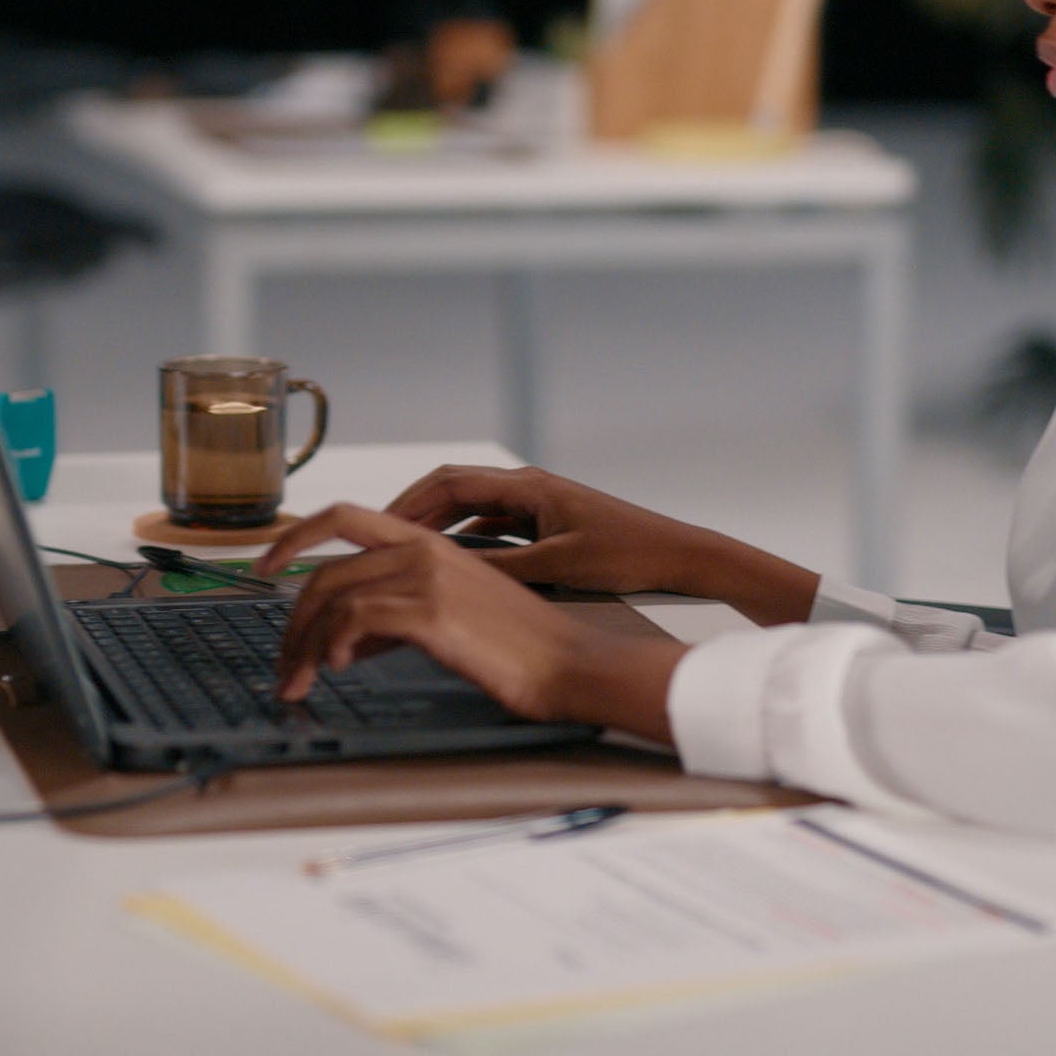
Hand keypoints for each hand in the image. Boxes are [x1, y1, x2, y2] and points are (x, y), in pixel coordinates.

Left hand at [261, 503, 682, 740]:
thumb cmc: (517, 647)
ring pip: (333, 597)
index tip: (264, 566)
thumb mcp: (451, 619)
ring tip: (300, 681)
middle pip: (325, 569)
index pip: (342, 518)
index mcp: (428, 542)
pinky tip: (338, 667)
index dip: (294, 537)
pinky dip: (334, 645)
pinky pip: (356, 620)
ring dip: (305, 645)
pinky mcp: (432, 612)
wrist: (569, 663)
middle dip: (293, 620)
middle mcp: (423, 549)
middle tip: (283, 661)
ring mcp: (427, 577)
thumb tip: (347, 641)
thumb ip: (396, 617)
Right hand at [348, 463, 821, 624]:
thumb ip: (503, 567)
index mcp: (528, 486)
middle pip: (453, 493)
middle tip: (372, 541)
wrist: (682, 555)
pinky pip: (494, 530)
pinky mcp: (550, 528)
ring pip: (472, 513)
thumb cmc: (630, 553)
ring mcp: (539, 507)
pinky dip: (465, 544)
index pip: (449, 484)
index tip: (373, 524)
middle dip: (411, 514)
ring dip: (437, 529)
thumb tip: (448, 572)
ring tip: (401, 556)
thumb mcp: (560, 565)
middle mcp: (529, 489)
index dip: (406, 502)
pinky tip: (452, 569)